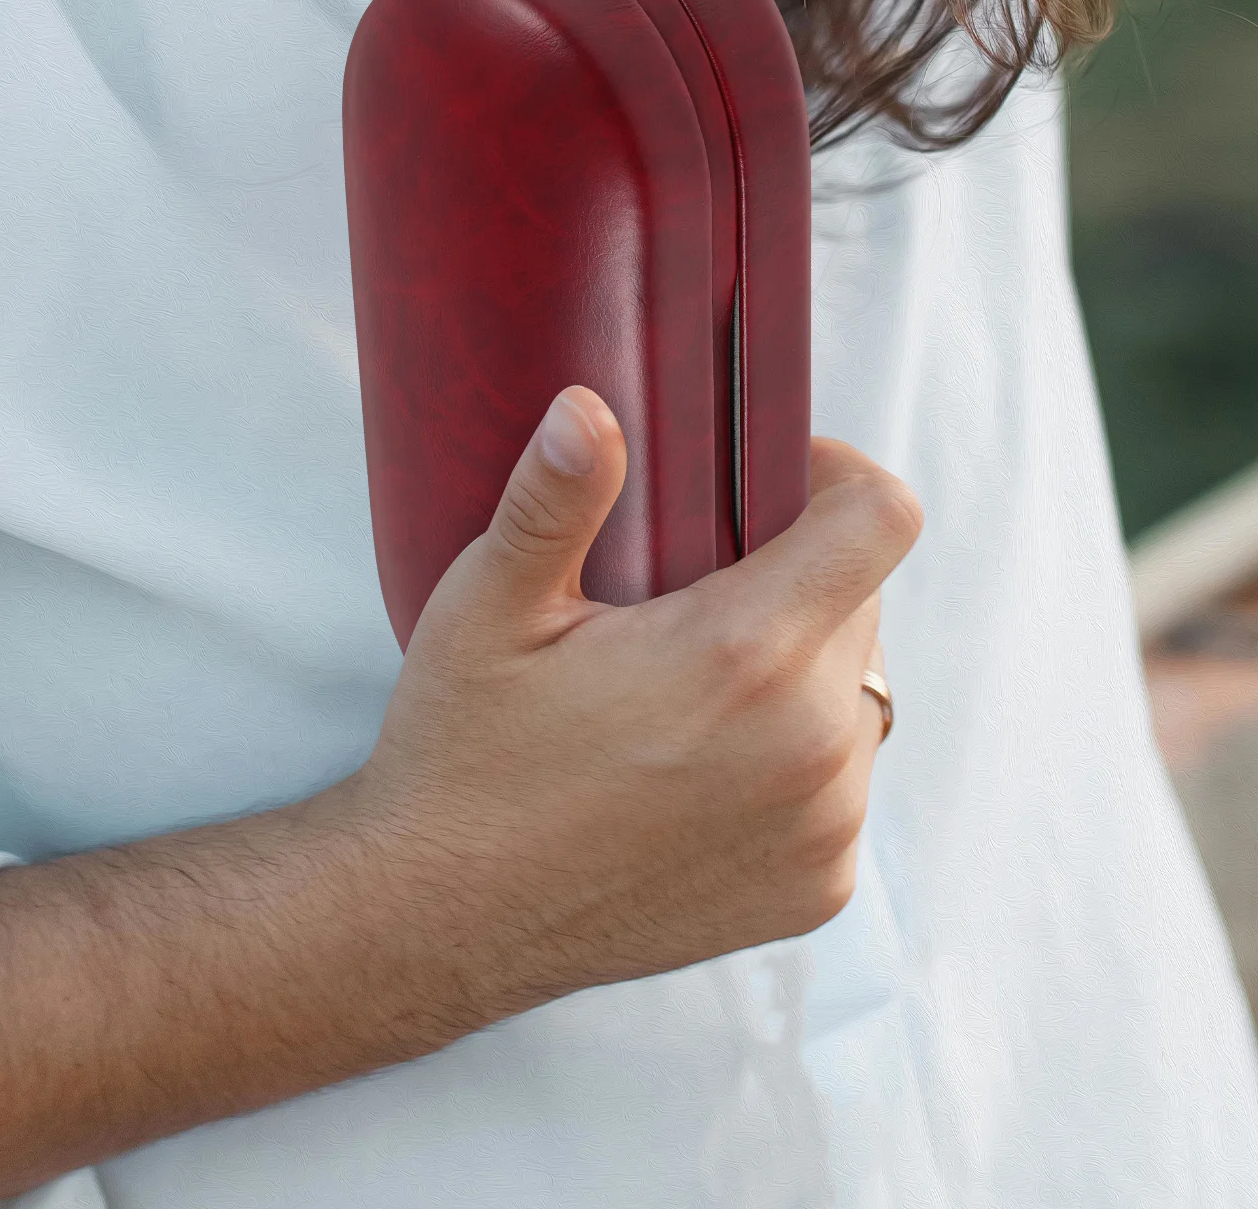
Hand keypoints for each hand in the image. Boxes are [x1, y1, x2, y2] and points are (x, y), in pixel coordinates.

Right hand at [347, 386, 921, 1011]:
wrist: (442, 918)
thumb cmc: (464, 753)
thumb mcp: (487, 608)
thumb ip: (553, 501)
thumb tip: (588, 405)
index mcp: (743, 656)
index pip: (881, 520)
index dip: (835, 475)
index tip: (768, 482)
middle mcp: (811, 748)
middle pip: (861, 602)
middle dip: (797, 575)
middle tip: (693, 588)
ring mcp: (823, 830)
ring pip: (856, 695)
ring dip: (800, 669)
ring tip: (692, 684)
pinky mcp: (815, 890)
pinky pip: (840, 783)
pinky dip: (793, 757)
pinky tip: (701, 765)